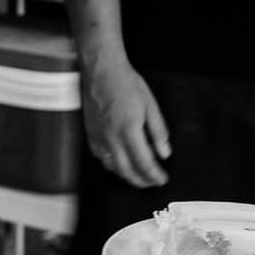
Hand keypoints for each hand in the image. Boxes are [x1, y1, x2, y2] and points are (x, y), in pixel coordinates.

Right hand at [81, 59, 170, 187]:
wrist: (102, 71)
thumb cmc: (126, 83)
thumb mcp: (150, 106)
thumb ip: (158, 132)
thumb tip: (164, 153)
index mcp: (129, 131)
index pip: (144, 163)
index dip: (155, 175)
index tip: (163, 179)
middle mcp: (112, 138)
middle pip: (127, 170)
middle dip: (142, 181)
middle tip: (153, 183)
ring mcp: (99, 137)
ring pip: (112, 167)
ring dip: (126, 176)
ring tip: (138, 178)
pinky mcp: (90, 133)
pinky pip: (100, 158)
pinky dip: (112, 166)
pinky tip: (118, 165)